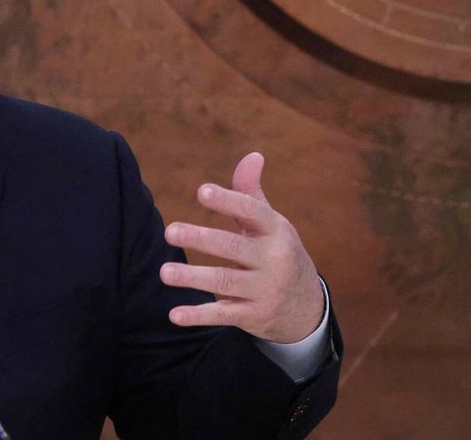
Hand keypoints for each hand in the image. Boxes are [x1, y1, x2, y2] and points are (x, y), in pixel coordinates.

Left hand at [159, 152, 324, 342]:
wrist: (308, 308)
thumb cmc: (278, 253)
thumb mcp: (272, 224)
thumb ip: (251, 193)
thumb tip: (253, 155)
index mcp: (275, 230)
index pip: (251, 212)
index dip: (228, 201)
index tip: (201, 192)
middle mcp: (273, 259)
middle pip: (233, 247)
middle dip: (201, 238)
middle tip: (168, 232)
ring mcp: (265, 290)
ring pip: (225, 282)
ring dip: (193, 277)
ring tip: (163, 273)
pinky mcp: (254, 316)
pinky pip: (224, 315)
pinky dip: (199, 316)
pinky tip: (174, 314)